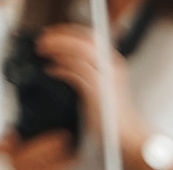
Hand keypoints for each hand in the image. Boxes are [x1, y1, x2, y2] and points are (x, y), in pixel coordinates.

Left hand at [36, 25, 147, 159]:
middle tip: (43, 39)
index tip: (52, 32)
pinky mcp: (98, 90)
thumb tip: (66, 59)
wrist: (130, 134)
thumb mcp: (103, 86)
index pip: (91, 37)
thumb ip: (90, 70)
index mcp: (114, 63)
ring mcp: (106, 77)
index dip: (69, 31)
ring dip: (57, 48)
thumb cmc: (114, 115)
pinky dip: (60, 68)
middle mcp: (113, 67)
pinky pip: (75, 72)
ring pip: (78, 52)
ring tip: (42, 51)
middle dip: (60, 36)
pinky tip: (51, 70)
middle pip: (84, 40)